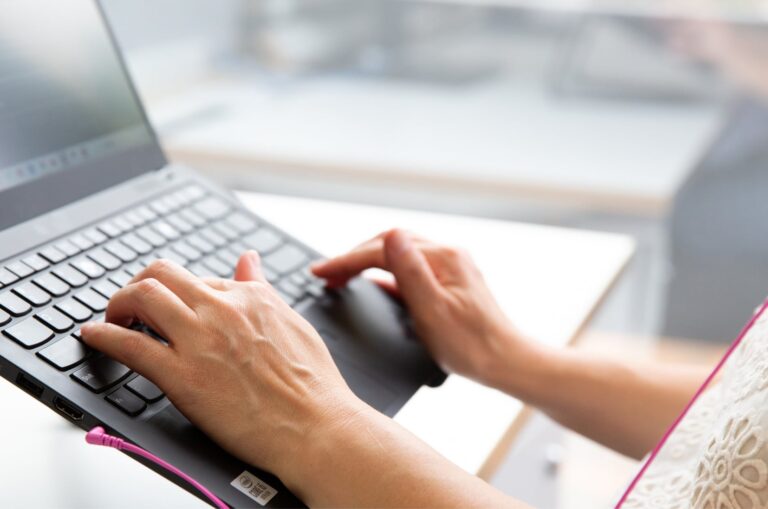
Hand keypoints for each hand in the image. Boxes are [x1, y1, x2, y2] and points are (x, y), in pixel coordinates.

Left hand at [80, 254, 365, 485]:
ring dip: (119, 303)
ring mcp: (200, 340)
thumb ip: (263, 289)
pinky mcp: (182, 376)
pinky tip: (94, 336)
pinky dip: (104, 336)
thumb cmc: (312, 383)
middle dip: (140, 284)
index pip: (201, 279)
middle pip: (162, 274)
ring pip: (142, 297)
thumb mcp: (292, 322)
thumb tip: (249, 260)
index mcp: (251, 297)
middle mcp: (222, 310)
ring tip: (114, 317)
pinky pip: (129, 345)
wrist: (315, 426)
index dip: (182, 294)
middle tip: (133, 303)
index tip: (173, 306)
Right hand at [312, 229, 532, 387]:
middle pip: (389, 245)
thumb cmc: (472, 346)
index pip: (383, 250)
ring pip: (399, 255)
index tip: (321, 272)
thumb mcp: (433, 311)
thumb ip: (409, 272)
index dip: (347, 260)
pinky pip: (411, 269)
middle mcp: (447, 255)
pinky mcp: (450, 282)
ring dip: (368, 262)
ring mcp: (450, 267)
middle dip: (354, 257)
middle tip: (326, 275)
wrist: (506, 362)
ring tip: (342, 278)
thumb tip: (391, 235)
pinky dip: (387, 274)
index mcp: (442, 258)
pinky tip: (375, 286)